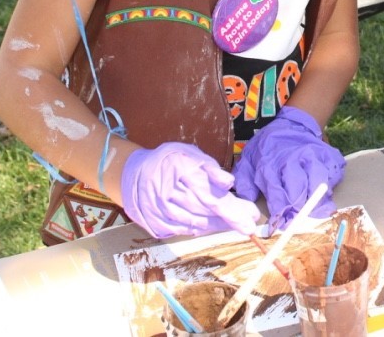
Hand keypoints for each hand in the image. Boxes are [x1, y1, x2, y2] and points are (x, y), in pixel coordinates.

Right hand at [120, 142, 259, 238]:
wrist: (132, 174)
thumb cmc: (168, 161)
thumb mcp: (188, 153)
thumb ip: (210, 167)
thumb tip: (229, 183)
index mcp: (178, 170)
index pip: (210, 194)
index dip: (232, 207)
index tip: (251, 215)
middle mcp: (167, 192)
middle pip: (205, 210)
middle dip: (231, 219)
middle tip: (250, 225)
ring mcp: (159, 211)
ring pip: (196, 223)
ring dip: (219, 226)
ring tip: (238, 225)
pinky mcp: (155, 224)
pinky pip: (184, 230)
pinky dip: (201, 229)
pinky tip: (214, 226)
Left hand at [234, 106, 343, 230]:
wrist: (294, 125)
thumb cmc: (270, 147)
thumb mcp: (250, 160)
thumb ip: (245, 181)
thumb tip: (247, 201)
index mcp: (273, 164)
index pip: (278, 194)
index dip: (280, 213)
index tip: (280, 224)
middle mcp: (295, 160)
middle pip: (300, 192)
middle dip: (298, 211)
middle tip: (297, 221)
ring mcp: (315, 157)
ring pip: (320, 186)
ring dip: (316, 203)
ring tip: (312, 211)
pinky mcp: (330, 156)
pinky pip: (333, 178)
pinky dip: (329, 189)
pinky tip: (321, 193)